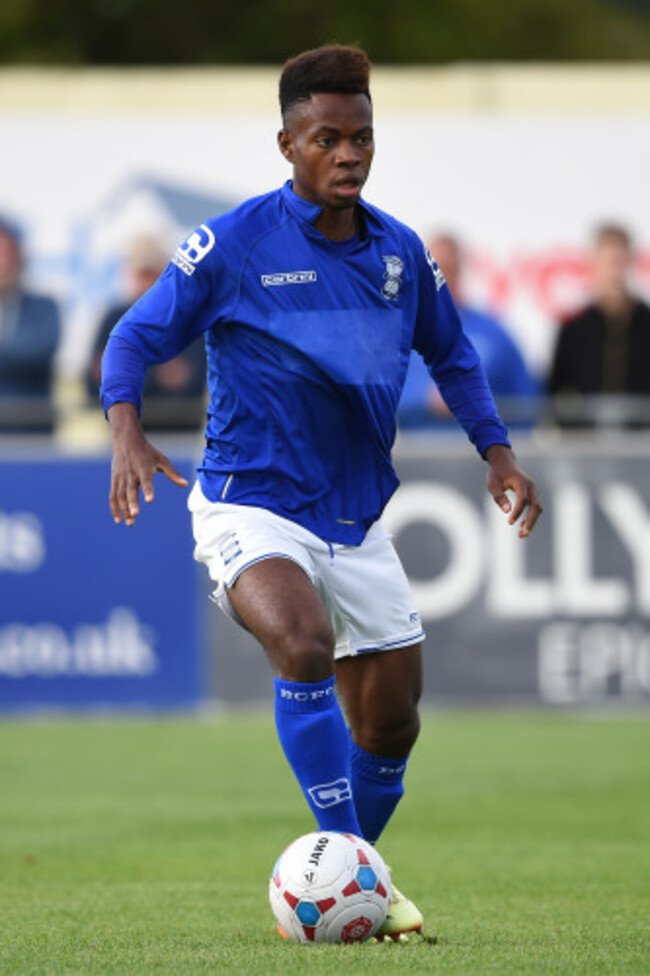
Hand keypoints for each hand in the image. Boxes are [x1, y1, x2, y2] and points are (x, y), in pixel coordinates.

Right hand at [107, 402, 187, 525]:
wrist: (126, 441)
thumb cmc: (147, 452)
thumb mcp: (161, 460)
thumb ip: (172, 474)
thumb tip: (185, 485)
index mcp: (144, 469)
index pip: (146, 481)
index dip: (148, 490)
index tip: (149, 500)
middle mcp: (131, 474)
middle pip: (130, 490)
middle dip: (132, 503)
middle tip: (135, 516)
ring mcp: (121, 478)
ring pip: (120, 495)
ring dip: (124, 509)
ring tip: (131, 523)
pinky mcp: (114, 480)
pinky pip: (113, 496)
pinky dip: (114, 508)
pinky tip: (119, 519)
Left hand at [485, 444, 541, 538]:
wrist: (504, 463)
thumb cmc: (497, 474)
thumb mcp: (493, 484)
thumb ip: (499, 496)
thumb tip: (507, 511)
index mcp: (521, 482)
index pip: (522, 499)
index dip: (517, 512)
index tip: (509, 523)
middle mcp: (531, 486)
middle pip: (535, 506)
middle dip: (530, 521)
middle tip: (522, 534)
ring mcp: (533, 490)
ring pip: (537, 508)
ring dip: (531, 521)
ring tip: (522, 534)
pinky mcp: (532, 494)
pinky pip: (534, 507)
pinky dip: (530, 517)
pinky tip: (521, 526)